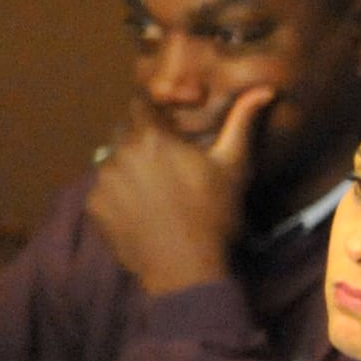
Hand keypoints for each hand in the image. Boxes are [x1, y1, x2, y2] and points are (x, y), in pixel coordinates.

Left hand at [86, 86, 270, 295]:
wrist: (186, 271)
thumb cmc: (214, 216)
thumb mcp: (234, 167)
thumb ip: (242, 123)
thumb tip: (265, 89)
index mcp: (152, 138)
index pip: (140, 105)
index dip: (155, 114)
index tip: (170, 129)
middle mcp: (119, 153)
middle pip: (124, 132)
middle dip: (142, 141)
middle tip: (167, 165)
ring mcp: (102, 182)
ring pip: (112, 161)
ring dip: (129, 168)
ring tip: (155, 193)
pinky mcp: (94, 207)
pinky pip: (103, 190)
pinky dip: (118, 196)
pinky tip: (142, 212)